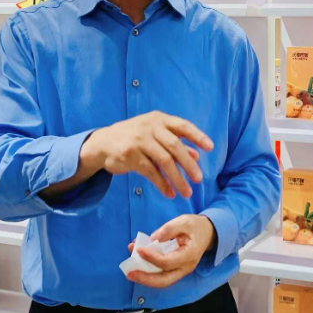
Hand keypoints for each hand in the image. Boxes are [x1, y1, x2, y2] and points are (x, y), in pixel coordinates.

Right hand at [82, 111, 213, 198]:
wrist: (102, 143)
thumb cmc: (134, 138)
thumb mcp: (154, 135)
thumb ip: (175, 143)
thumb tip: (196, 156)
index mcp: (159, 119)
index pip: (183, 126)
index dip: (198, 136)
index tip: (210, 148)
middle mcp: (150, 127)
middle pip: (175, 146)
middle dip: (189, 164)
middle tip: (199, 179)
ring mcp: (139, 140)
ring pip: (164, 161)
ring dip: (177, 178)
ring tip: (187, 192)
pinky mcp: (130, 155)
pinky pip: (150, 172)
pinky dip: (162, 184)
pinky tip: (169, 193)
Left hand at [125, 215, 216, 287]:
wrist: (208, 232)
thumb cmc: (196, 226)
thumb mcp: (184, 221)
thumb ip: (168, 230)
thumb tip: (152, 240)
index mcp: (190, 255)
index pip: (167, 262)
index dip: (151, 257)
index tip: (139, 249)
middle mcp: (186, 267)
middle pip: (164, 281)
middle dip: (145, 279)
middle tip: (130, 273)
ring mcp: (181, 270)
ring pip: (162, 281)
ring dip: (145, 277)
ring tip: (130, 271)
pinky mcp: (176, 269)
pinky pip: (162, 275)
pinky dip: (149, 271)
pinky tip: (138, 262)